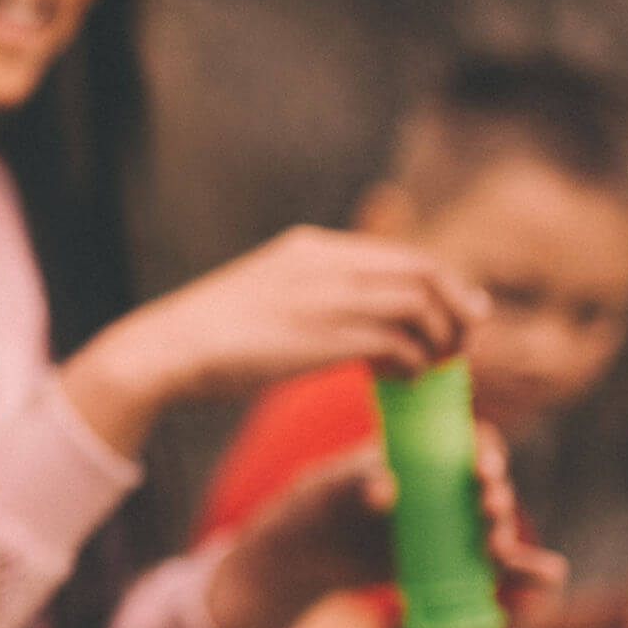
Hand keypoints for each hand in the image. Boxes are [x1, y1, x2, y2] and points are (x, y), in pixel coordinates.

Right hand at [79, 227, 487, 411]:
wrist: (166, 350)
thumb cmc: (211, 336)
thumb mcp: (266, 294)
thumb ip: (310, 295)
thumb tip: (346, 320)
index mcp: (310, 247)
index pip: (402, 255)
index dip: (441, 286)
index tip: (453, 317)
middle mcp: (325, 262)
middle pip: (425, 270)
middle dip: (457, 307)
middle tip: (461, 344)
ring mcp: (326, 296)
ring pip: (420, 302)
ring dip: (442, 337)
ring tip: (437, 366)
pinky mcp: (324, 335)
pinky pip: (397, 341)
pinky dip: (414, 361)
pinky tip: (404, 380)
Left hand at [209, 426, 559, 627]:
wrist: (310, 555)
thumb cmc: (319, 505)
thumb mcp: (330, 490)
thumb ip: (354, 484)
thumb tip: (387, 489)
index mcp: (425, 454)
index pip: (470, 442)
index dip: (485, 451)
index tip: (478, 470)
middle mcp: (447, 487)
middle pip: (489, 487)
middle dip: (496, 499)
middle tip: (486, 511)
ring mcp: (453, 526)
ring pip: (495, 528)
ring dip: (508, 539)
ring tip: (495, 553)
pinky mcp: (454, 563)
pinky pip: (496, 567)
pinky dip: (523, 574)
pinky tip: (547, 578)